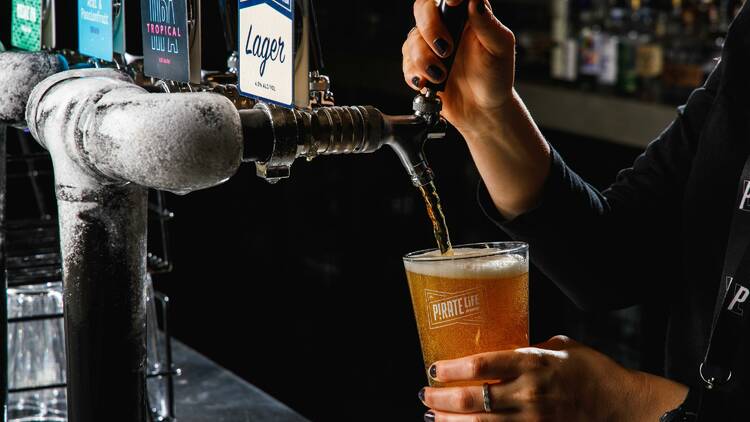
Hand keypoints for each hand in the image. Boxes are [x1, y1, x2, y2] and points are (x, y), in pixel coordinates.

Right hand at [402, 0, 515, 136]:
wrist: (482, 111)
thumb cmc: (495, 78)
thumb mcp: (500, 48)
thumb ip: (487, 23)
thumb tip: (475, 1)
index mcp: (467, 15)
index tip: (454, 2)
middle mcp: (446, 26)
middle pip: (422, 8)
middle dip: (430, 28)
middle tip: (446, 49)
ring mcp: (430, 46)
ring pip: (412, 39)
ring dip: (424, 59)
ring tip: (442, 75)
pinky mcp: (419, 66)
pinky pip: (407, 63)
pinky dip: (416, 74)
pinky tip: (430, 83)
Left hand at [418, 336, 687, 420]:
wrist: (625, 405)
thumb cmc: (595, 373)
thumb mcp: (563, 348)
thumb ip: (530, 348)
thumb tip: (504, 350)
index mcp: (533, 363)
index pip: (481, 364)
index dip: (451, 369)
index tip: (433, 369)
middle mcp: (529, 393)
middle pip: (473, 398)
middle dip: (442, 398)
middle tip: (426, 395)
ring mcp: (534, 421)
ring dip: (451, 421)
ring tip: (434, 415)